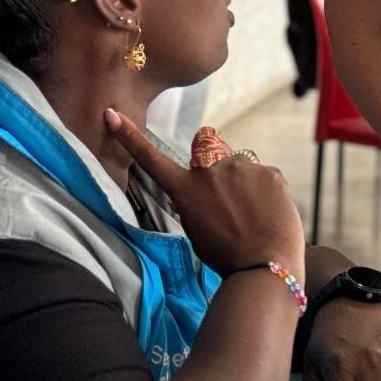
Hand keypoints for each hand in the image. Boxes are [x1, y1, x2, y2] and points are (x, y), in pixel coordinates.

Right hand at [103, 109, 304, 275]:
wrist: (263, 267)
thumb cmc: (224, 256)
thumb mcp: (196, 231)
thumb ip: (194, 202)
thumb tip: (200, 189)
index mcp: (185, 189)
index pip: (152, 159)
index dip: (130, 137)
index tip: (111, 114)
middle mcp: (209, 170)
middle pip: (210, 157)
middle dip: (217, 171)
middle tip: (232, 205)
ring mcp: (241, 167)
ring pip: (241, 167)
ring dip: (244, 183)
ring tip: (253, 215)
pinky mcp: (269, 170)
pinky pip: (264, 177)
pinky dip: (266, 192)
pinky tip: (269, 214)